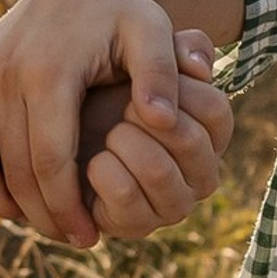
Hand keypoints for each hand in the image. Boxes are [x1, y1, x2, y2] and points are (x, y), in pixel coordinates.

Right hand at [0, 0, 235, 244]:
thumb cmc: (124, 12)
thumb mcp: (155, 33)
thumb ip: (163, 75)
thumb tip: (159, 121)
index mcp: (46, 72)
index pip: (50, 162)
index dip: (67, 206)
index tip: (89, 237)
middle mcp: (0, 73)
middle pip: (13, 168)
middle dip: (41, 214)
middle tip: (71, 238)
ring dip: (3, 200)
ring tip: (39, 224)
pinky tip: (8, 196)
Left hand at [81, 36, 233, 237]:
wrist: (60, 130)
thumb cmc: (107, 91)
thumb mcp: (138, 62)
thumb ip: (173, 51)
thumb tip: (199, 65)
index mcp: (212, 135)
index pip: (216, 111)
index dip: (178, 91)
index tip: (144, 80)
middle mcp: (202, 175)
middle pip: (191, 144)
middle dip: (147, 118)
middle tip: (122, 107)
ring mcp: (173, 205)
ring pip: (160, 173)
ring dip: (125, 145)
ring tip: (110, 134)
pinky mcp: (137, 226)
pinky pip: (127, 199)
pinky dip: (104, 174)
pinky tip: (93, 162)